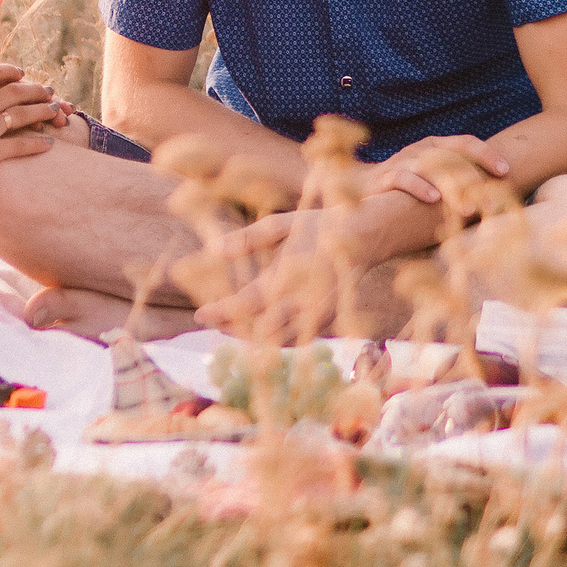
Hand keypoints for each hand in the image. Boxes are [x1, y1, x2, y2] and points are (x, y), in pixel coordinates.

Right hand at [0, 62, 59, 194]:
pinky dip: (37, 143)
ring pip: (22, 115)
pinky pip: (20, 146)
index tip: (20, 73)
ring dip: (42, 111)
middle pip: (15, 92)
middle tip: (48, 91)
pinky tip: (49, 144)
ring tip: (55, 111)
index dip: (9, 71)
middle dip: (35, 89)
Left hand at [192, 194, 440, 341]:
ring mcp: (318, 317)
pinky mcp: (328, 323)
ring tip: (230, 326)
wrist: (366, 236)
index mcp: (288, 276)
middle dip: (231, 328)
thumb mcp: (281, 224)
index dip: (220, 313)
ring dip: (251, 338)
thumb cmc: (319, 226)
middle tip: (211, 319)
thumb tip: (213, 249)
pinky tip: (260, 330)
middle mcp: (303, 302)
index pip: (246, 305)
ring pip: (277, 342)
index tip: (200, 314)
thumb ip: (247, 239)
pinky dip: (275, 341)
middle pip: (258, 331)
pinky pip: (297, 340)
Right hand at [368, 134, 510, 205]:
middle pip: (451, 157)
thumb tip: (495, 196)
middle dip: (474, 179)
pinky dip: (420, 187)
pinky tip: (433, 200)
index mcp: (436, 146)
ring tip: (468, 208)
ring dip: (452, 188)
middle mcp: (420, 149)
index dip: (486, 154)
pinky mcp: (385, 177)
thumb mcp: (435, 179)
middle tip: (491, 202)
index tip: (505, 172)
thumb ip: (458, 181)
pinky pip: (404, 178)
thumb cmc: (410, 189)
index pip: (465, 142)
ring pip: (430, 167)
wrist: (363, 190)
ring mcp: (402, 161)